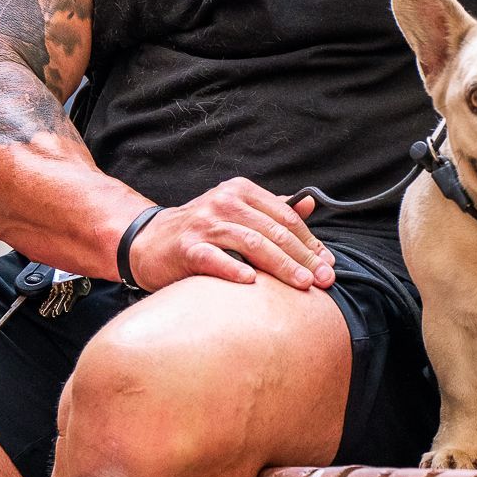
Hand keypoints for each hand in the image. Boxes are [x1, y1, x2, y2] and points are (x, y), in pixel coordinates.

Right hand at [125, 181, 336, 293]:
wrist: (148, 242)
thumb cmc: (200, 231)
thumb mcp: (236, 212)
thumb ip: (272, 208)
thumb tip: (311, 203)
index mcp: (239, 191)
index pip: (285, 216)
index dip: (310, 241)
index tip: (328, 263)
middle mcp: (223, 203)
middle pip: (273, 231)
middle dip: (304, 257)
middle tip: (325, 280)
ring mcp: (204, 224)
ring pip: (252, 244)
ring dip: (282, 265)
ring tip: (303, 284)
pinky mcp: (187, 247)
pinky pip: (215, 258)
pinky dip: (234, 270)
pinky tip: (252, 283)